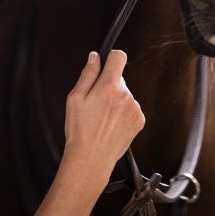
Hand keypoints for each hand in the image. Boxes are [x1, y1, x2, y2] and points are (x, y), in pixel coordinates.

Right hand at [63, 50, 145, 187]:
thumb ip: (88, 73)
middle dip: (108, 85)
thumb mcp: (75, 98)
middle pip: (119, 78)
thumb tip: (95, 57)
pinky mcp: (139, 121)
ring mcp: (135, 109)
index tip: (104, 66)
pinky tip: (110, 125)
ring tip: (102, 118)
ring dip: (115, 100)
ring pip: (124, 94)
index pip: (119, 57)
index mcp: (109, 87)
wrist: (91, 159)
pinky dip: (122, 112)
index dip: (110, 58)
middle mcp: (126, 95)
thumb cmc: (80, 129)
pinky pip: (130, 107)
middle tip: (94, 103)